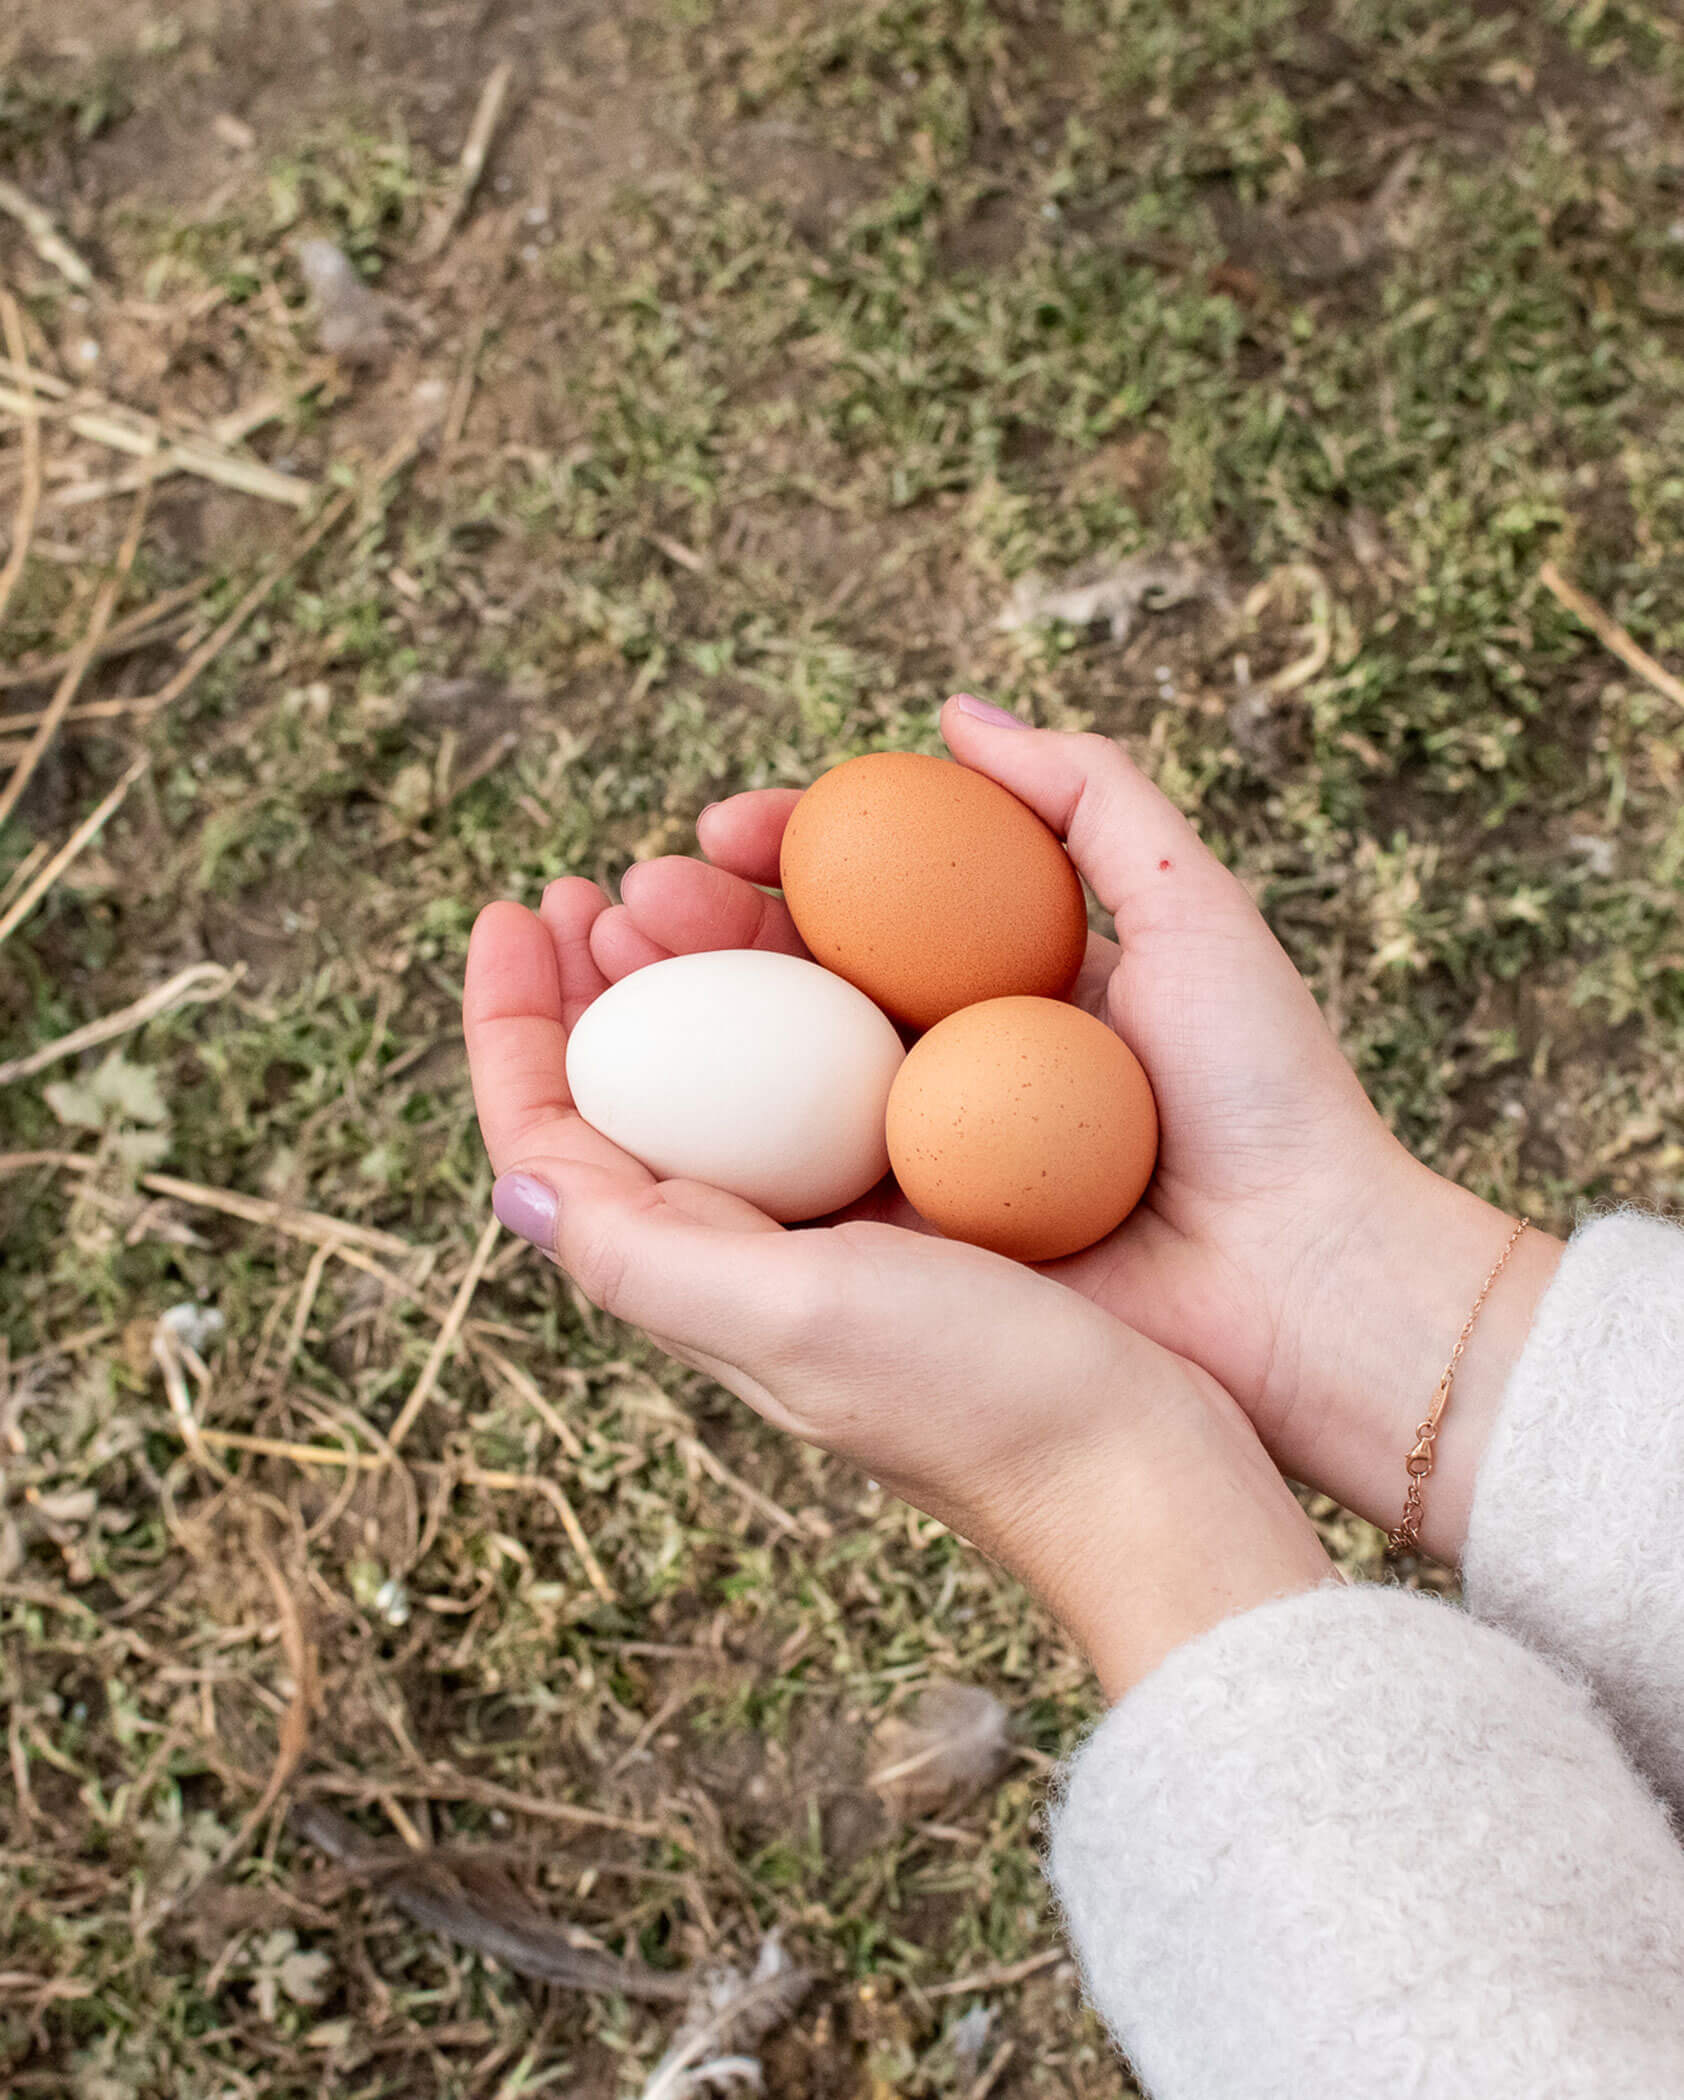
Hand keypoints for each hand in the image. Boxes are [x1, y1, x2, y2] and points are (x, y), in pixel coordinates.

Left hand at [463, 884, 1329, 1696]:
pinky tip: (835, 967)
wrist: (1140, 1473)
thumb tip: (517, 1185)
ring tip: (681, 892)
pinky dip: (795, 1014)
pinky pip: (820, 1096)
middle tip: (594, 885)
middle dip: (587, 987)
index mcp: (691, 1279)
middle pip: (622, 1102)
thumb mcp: (798, 1316)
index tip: (515, 907)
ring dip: (683, 986)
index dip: (510, 1023)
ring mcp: (825, 1243)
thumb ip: (647, 1256)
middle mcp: (739, 1261)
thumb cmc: (981, 1398)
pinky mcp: (912, 1224)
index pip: (549, 1140)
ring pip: (718, 1090)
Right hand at [593, 695, 1563, 1561]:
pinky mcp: (907, 1248)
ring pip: (768, 1074)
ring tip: (612, 960)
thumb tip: (951, 715)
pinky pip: (796, 1180)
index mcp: (997, 979)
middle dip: (696, 927)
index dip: (776, 851)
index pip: (856, 893)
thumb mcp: (1187, 905)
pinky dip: (715, 1133)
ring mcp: (917, 1157)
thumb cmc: (1260, 1089)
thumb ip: (1084, 792)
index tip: (719, 825)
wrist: (1299, 1276)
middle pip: (788, 979)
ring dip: (679, 1017)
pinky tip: (652, 1087)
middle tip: (633, 900)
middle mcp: (941, 1062)